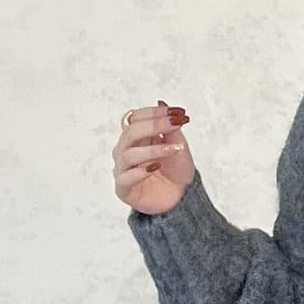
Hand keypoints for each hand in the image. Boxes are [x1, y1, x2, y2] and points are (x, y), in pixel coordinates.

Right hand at [113, 99, 194, 214]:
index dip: (154, 113)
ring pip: (129, 154)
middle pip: (130, 132)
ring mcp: (123, 169)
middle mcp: (125, 150)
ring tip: (171, 150)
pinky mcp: (123, 189)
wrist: (181, 201)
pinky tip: (155, 169)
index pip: (136, 118)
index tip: (175, 113)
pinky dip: (140, 172)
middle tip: (174, 124)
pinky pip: (125, 177)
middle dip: (153, 126)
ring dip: (152, 150)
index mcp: (136, 138)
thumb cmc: (176, 173)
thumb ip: (171, 128)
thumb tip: (162, 102)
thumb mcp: (179, 147)